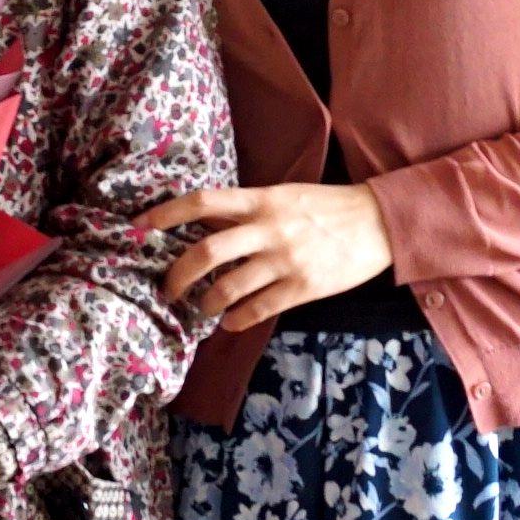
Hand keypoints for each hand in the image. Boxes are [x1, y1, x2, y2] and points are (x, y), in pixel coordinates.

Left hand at [139, 182, 394, 333]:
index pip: (203, 202)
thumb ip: (245, 210)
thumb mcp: (283, 196)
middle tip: (167, 289)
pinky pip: (258, 309)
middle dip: (178, 275)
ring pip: (228, 288)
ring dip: (206, 303)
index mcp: (261, 200)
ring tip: (203, 307)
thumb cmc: (326, 207)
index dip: (167, 213)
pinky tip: (230, 322)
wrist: (379, 223)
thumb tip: (201, 222)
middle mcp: (269, 228)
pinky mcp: (303, 287)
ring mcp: (286, 260)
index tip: (140, 225)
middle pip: (206, 252)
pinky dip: (236, 320)